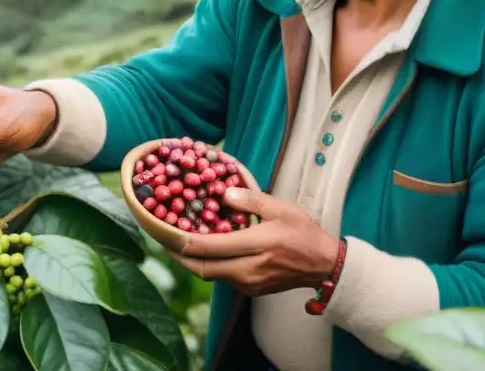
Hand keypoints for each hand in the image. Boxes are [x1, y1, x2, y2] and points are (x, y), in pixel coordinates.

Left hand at [166, 187, 338, 296]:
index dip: (180, 241)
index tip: (162, 230)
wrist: (324, 266)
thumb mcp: (281, 209)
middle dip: (177, 255)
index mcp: (255, 246)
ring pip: (210, 274)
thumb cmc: (304, 233)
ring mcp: (249, 284)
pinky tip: (203, 251)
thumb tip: (224, 194)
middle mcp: (248, 270)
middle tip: (161, 239)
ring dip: (191, 261)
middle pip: (201, 267)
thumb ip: (251, 201)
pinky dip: (208, 264)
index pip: (207, 247)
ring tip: (177, 242)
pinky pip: (222, 278)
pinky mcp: (251, 290)